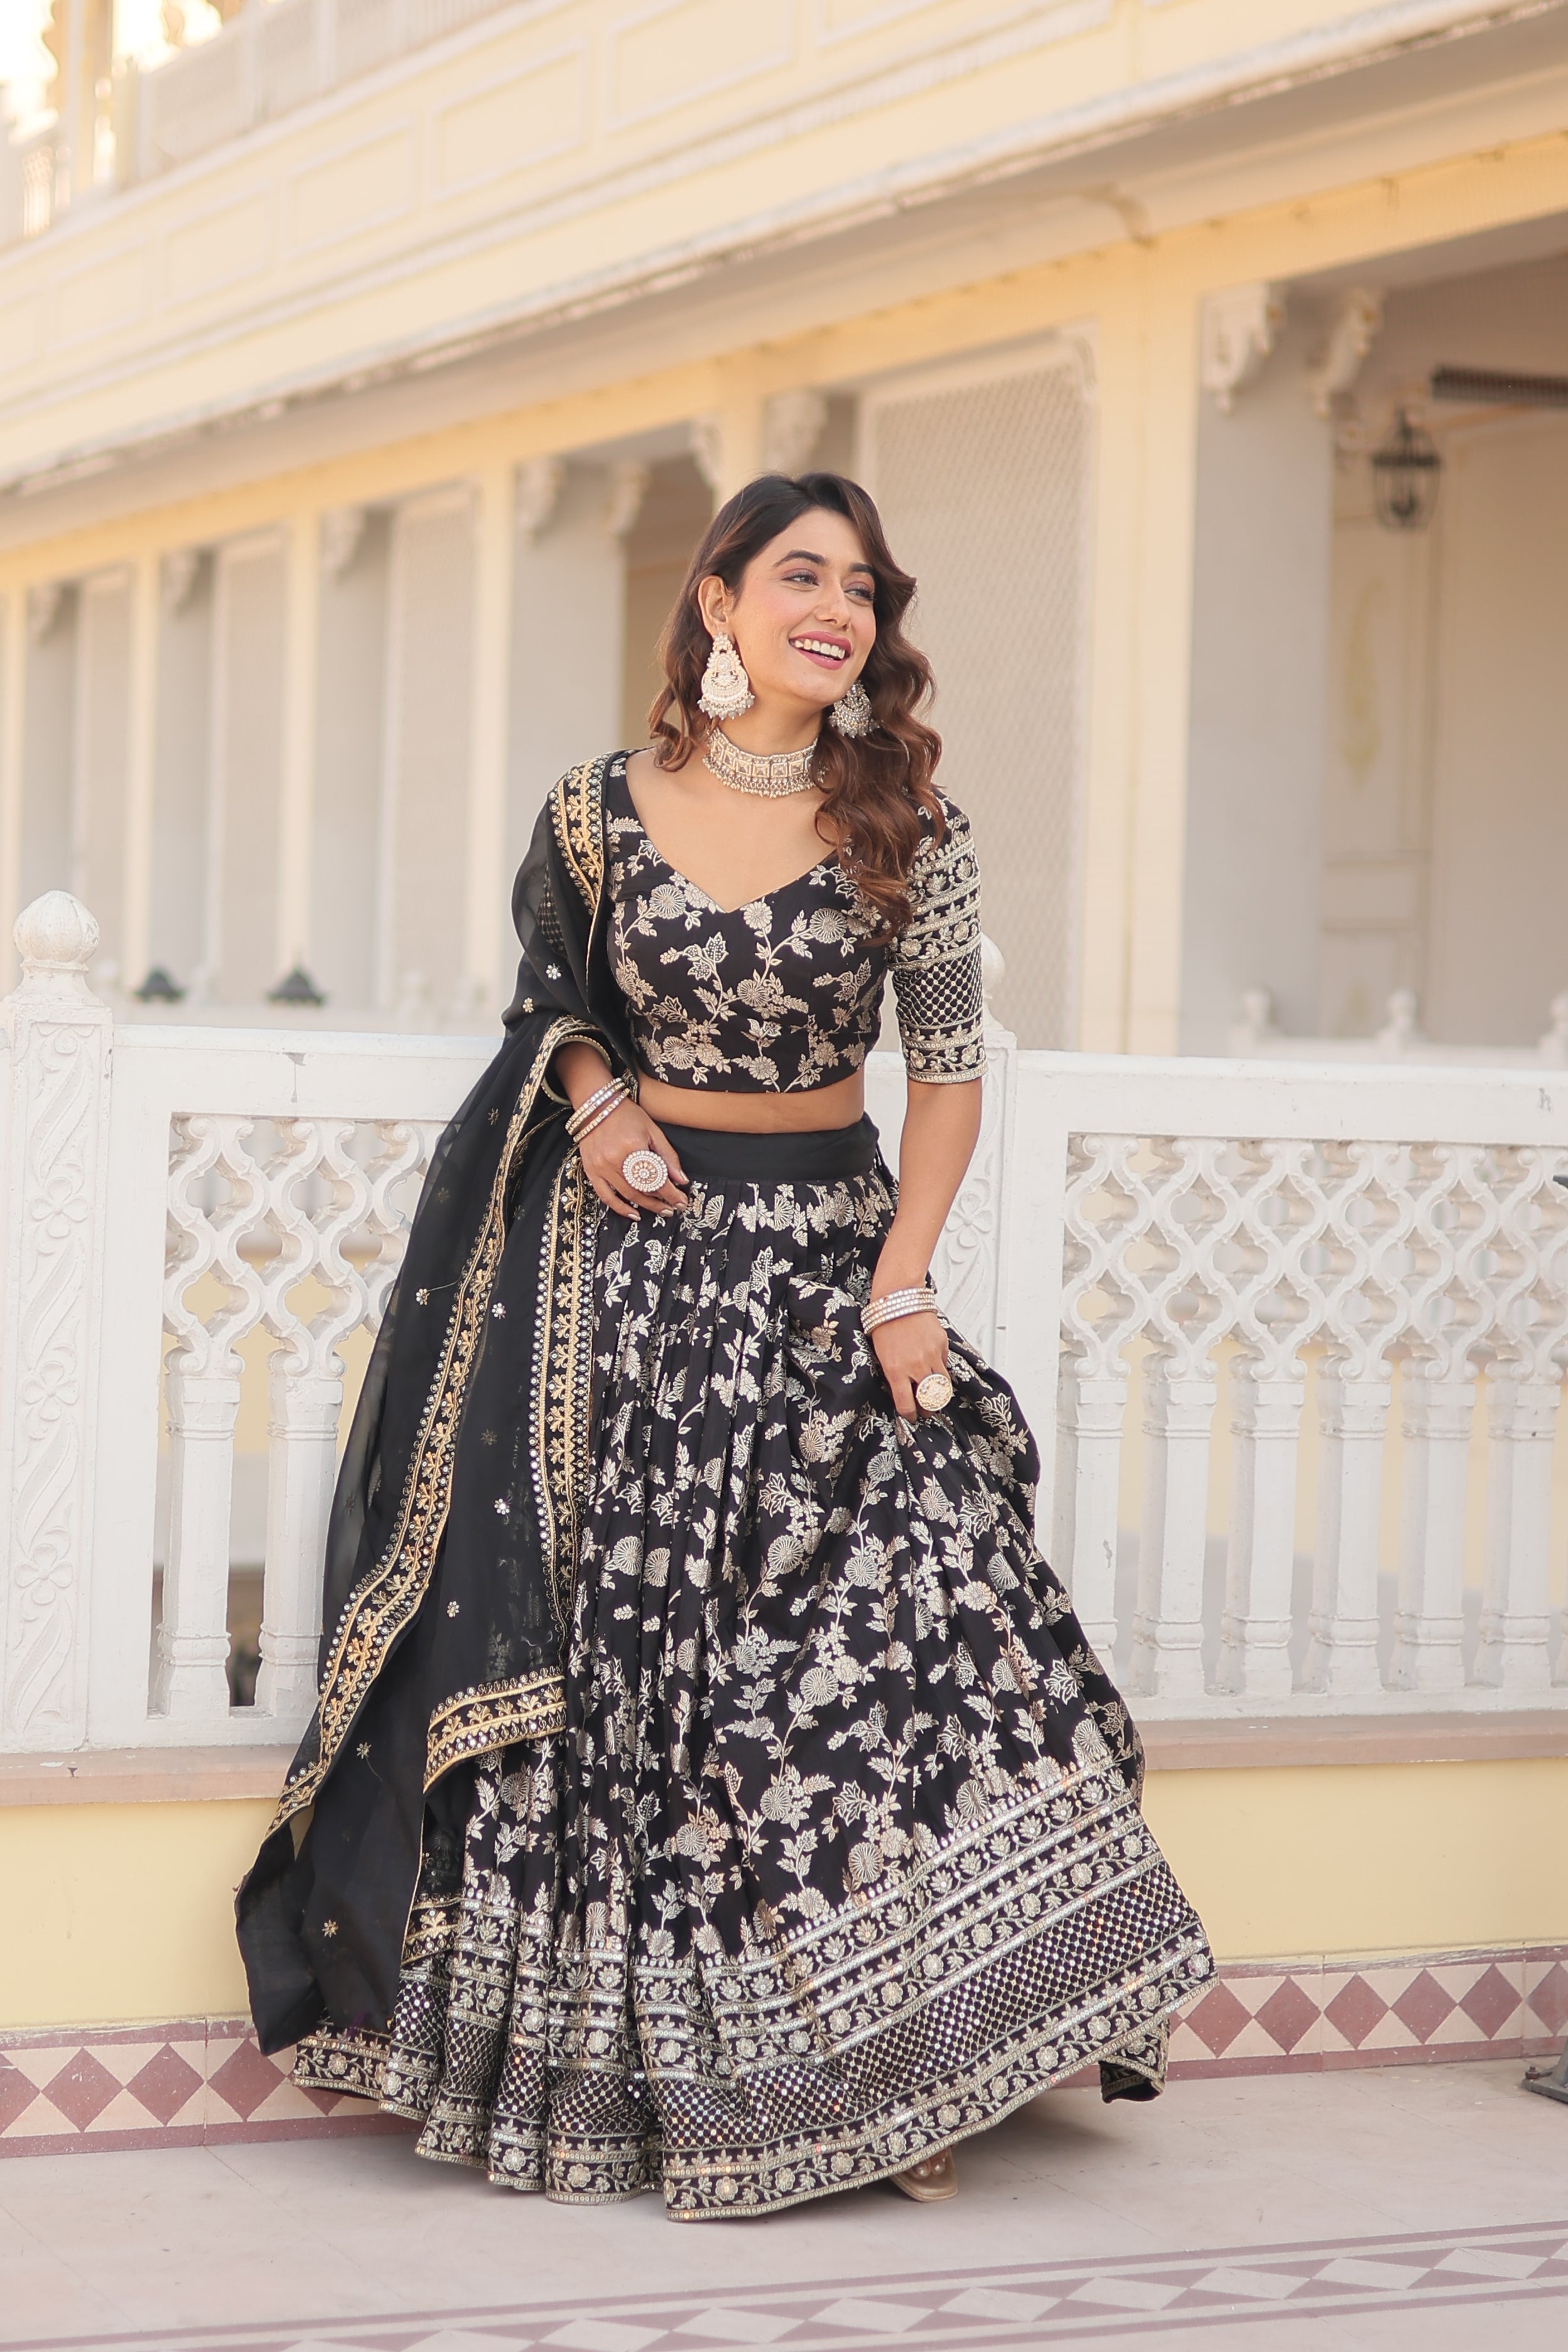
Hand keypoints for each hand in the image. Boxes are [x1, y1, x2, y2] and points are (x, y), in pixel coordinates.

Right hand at [575, 1098, 687, 1219]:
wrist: (596, 1106)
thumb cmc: (626, 1115)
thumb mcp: (652, 1130)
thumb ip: (667, 1156)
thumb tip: (681, 1179)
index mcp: (633, 1146)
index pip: (657, 1178)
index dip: (671, 1193)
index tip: (681, 1201)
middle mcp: (616, 1159)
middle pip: (643, 1189)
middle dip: (661, 1201)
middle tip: (673, 1208)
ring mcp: (601, 1166)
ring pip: (627, 1195)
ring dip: (646, 1206)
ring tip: (660, 1210)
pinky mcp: (591, 1170)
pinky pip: (605, 1196)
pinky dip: (620, 1208)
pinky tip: (633, 1213)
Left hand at [870, 1307, 947, 1421]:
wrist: (898, 1298)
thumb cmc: (884, 1323)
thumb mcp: (881, 1354)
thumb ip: (892, 1374)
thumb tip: (901, 1391)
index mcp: (896, 1370)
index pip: (907, 1404)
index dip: (910, 1415)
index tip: (910, 1416)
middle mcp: (916, 1365)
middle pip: (929, 1399)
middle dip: (928, 1409)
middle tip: (926, 1410)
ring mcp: (932, 1355)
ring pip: (942, 1385)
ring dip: (938, 1393)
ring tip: (933, 1394)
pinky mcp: (942, 1345)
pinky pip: (944, 1364)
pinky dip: (939, 1369)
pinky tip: (932, 1366)